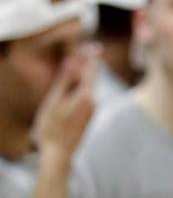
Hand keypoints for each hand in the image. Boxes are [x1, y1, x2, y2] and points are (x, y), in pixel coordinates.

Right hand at [32, 43, 98, 159]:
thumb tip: (73, 62)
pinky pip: (86, 96)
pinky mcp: (88, 116)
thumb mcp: (55, 100)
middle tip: (90, 49)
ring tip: (82, 63)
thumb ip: (65, 80)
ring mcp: (91, 110)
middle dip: (89, 64)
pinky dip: (82, 86)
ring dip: (85, 75)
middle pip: (92, 78)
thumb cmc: (53, 126)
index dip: (91, 57)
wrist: (60, 153)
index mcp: (86, 96)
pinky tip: (78, 84)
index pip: (91, 71)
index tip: (94, 45)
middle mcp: (93, 102)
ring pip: (89, 88)